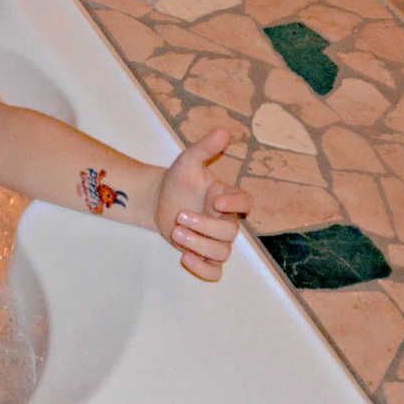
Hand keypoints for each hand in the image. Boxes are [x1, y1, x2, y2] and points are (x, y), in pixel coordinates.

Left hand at [152, 125, 247, 282]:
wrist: (157, 199)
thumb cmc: (178, 180)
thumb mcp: (188, 161)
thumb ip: (205, 148)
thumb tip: (223, 131)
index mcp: (225, 197)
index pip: (246, 203)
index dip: (237, 204)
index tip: (216, 201)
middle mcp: (225, 220)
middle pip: (230, 233)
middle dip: (205, 227)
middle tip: (180, 216)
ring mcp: (215, 240)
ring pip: (222, 253)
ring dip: (199, 245)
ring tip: (176, 232)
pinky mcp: (203, 255)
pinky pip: (214, 272)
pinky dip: (203, 269)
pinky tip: (185, 257)